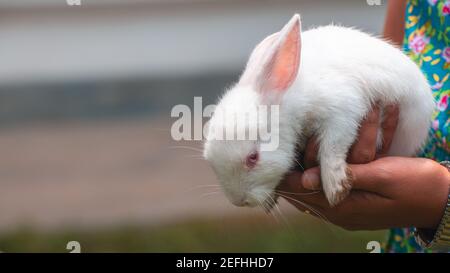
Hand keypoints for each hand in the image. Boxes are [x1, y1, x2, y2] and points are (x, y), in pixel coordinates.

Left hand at [278, 105, 449, 229]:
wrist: (443, 198)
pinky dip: (323, 168)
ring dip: (309, 163)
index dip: (284, 174)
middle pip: (303, 188)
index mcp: (344, 208)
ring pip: (315, 184)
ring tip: (297, 142)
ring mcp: (346, 205)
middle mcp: (340, 210)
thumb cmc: (417, 186)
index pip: (301, 193)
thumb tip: (306, 179)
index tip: (273, 151)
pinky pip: (330, 183)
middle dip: (295, 164)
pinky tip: (316, 151)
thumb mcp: (383, 177)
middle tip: (284, 141)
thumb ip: (346, 176)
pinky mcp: (354, 197)